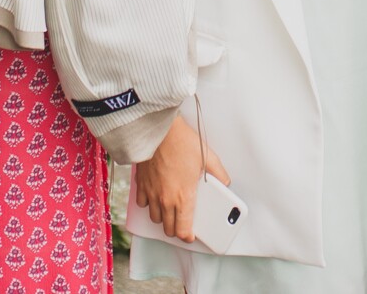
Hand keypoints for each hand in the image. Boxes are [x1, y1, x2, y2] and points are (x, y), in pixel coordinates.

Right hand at [134, 116, 229, 244]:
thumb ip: (219, 173)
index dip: (187, 237)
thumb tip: (225, 182)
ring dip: (162, 218)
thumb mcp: (208, 157)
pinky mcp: (141, 184)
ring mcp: (151, 193)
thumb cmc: (181, 142)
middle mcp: (165, 199)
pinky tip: (154, 197)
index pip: (183, 230)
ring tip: (170, 211)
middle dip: (175, 229)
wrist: (157, 131)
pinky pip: (142, 203)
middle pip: (168, 228)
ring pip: (154, 218)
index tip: (190, 235)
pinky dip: (148, 204)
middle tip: (181, 224)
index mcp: (183, 197)